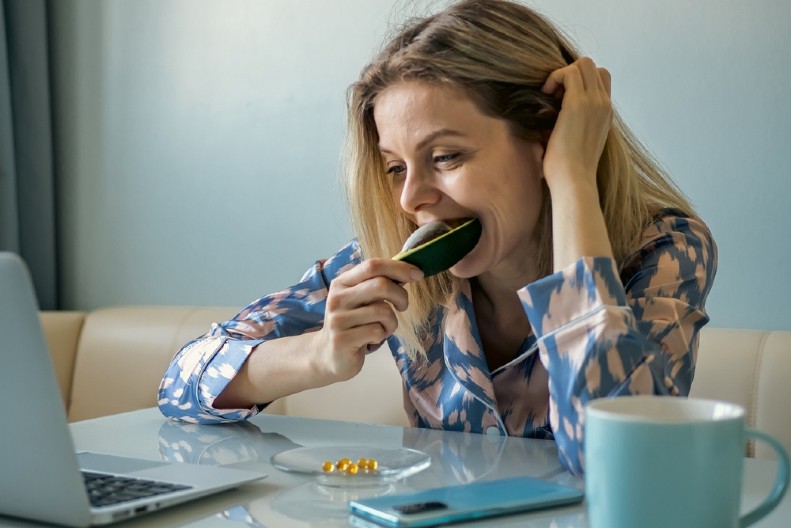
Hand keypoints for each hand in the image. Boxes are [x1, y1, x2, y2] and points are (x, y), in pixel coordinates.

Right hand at [312, 259, 422, 381]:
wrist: (328, 355)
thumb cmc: (353, 324)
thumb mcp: (360, 299)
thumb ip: (377, 284)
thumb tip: (409, 272)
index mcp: (342, 282)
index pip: (372, 265)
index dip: (399, 268)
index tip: (418, 274)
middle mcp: (337, 298)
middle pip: (381, 285)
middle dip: (401, 295)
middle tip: (403, 306)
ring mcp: (338, 319)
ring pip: (383, 311)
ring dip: (392, 322)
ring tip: (384, 328)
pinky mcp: (342, 340)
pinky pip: (377, 331)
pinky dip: (383, 335)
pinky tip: (373, 339)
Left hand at [541, 57, 612, 192]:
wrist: (574, 180)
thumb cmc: (569, 168)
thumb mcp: (574, 140)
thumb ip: (571, 122)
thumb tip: (546, 110)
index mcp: (605, 113)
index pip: (601, 79)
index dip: (579, 80)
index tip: (560, 98)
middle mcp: (604, 105)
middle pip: (593, 66)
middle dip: (570, 73)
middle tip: (553, 94)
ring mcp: (594, 102)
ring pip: (583, 64)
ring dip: (562, 73)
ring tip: (549, 95)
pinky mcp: (578, 104)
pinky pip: (568, 72)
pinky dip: (554, 77)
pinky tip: (544, 94)